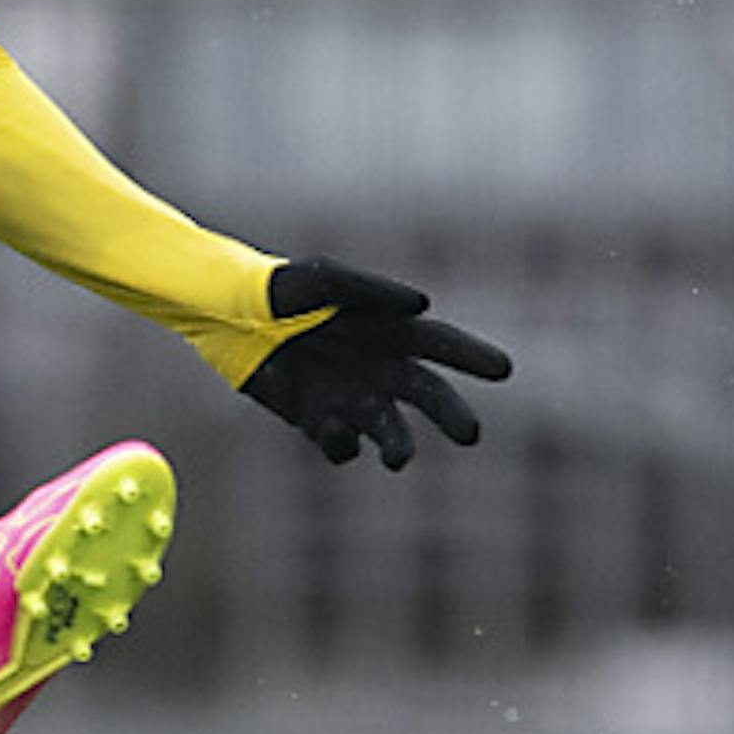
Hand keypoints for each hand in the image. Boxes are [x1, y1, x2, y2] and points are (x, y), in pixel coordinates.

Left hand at [238, 257, 511, 469]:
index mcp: (389, 330)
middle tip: (471, 434)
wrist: (229, 319)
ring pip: (390, 432)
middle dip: (452, 414)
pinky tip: (328, 423)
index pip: (441, 345)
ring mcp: (351, 399)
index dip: (472, 356)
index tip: (503, 369)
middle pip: (428, 396)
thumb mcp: (324, 276)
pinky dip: (340, 441)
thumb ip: (371, 289)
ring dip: (398, 446)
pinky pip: (340, 444)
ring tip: (398, 457)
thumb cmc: (281, 289)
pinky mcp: (318, 422)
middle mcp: (378, 369)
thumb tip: (422, 304)